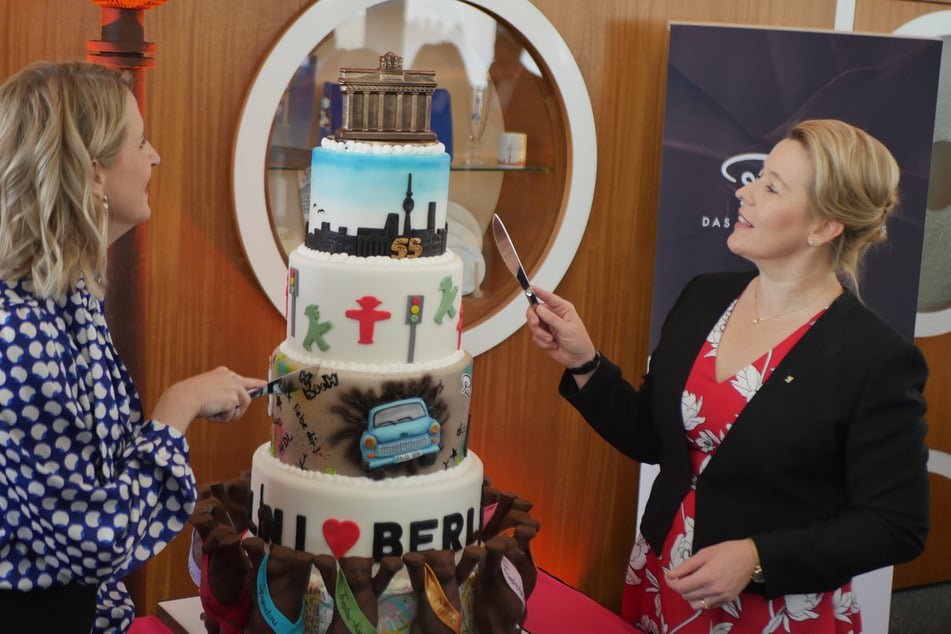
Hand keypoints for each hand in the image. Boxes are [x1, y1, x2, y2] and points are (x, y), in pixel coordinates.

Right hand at [151, 366, 266, 433]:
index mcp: (222, 373)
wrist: (184, 398)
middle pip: (247, 393)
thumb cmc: (190, 396)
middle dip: (243, 406)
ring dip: (230, 415)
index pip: (242, 379)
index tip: (263, 384)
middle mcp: (231, 377)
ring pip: (242, 406)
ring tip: (216, 415)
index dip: (254, 384)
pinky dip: (225, 418)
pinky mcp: (235, 397)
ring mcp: (234, 386)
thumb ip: (221, 393)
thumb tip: (233, 403)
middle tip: (250, 407)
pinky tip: (214, 414)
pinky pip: (234, 414)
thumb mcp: (207, 390)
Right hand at [525, 287, 596, 374]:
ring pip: (533, 324)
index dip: (538, 291)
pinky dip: (542, 342)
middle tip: (535, 323)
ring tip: (550, 339)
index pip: (548, 297)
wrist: (578, 359)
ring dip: (540, 333)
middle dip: (533, 318)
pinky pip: (535, 336)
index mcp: (562, 309)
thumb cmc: (578, 341)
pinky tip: (552, 345)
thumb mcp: (566, 329)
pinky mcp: (543, 336)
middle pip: (534, 310)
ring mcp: (547, 325)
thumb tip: (539, 309)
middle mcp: (553, 315)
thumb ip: (552, 319)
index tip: (529, 287)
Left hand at [665, 539, 756, 610]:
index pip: (680, 587)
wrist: (750, 558)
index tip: (669, 576)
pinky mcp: (727, 600)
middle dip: (679, 587)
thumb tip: (671, 574)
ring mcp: (721, 597)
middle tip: (680, 577)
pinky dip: (701, 600)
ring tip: (691, 584)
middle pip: (686, 596)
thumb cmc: (727, 551)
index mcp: (706, 577)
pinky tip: (702, 589)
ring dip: (689, 596)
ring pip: (696, 605)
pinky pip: (708, 606)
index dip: (671, 583)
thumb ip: (686, 566)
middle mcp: (713, 591)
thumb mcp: (704, 553)